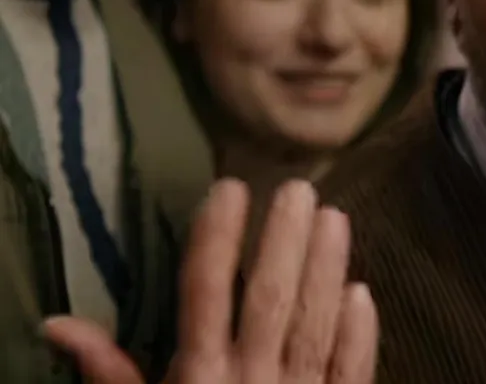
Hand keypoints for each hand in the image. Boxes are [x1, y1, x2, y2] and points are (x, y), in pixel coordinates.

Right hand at [44, 178, 377, 382]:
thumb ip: (109, 374)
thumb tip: (57, 322)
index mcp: (196, 379)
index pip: (204, 294)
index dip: (217, 239)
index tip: (229, 188)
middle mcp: (250, 382)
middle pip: (268, 298)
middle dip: (283, 240)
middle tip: (300, 187)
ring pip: (315, 323)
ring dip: (326, 268)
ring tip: (335, 217)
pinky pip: (351, 372)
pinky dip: (358, 333)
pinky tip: (362, 291)